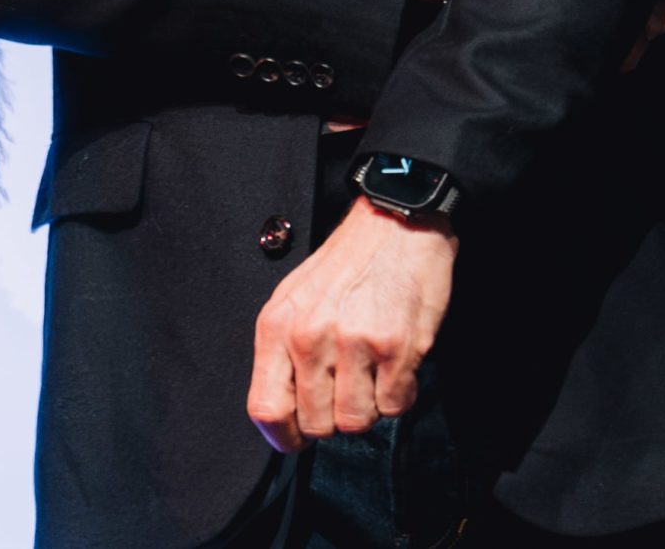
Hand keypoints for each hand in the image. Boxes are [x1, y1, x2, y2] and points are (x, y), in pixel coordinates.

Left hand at [247, 196, 454, 452]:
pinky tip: (395, 366)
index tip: (298, 438)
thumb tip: (283, 412)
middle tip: (346, 388)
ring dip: (368, 406)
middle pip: (316, 425)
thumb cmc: (342, 268)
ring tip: (371, 372)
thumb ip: (282, 354)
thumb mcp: (292, 301)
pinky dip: (398, 395)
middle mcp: (308, 338)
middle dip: (333, 418)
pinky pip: (395, 406)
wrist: (393, 227)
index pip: (265, 409)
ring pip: (356, 422)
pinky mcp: (395, 348)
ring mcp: (352, 344)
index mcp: (275, 327)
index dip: (283, 437)